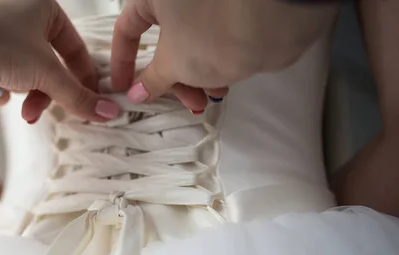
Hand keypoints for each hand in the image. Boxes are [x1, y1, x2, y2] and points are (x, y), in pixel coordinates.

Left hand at [0, 0, 119, 122]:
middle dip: (47, 94)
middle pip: (51, 67)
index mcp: (46, 11)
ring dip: (24, 94)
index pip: (78, 51)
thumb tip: (110, 112)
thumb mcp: (44, 72)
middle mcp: (24, 19)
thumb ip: (77, 96)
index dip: (86, 82)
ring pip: (26, 75)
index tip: (91, 108)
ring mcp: (1, 36)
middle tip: (41, 113)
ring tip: (18, 107)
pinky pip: (1, 76)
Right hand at [111, 0, 338, 108]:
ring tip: (205, 98)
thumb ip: (152, 80)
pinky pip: (211, 42)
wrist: (277, 19)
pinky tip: (221, 85)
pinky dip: (212, 65)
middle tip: (180, 101)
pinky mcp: (232, 13)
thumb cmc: (213, 33)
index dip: (123, 63)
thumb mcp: (173, 63)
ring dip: (193, 77)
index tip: (125, 88)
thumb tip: (137, 93)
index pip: (127, 28)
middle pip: (162, 40)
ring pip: (189, 44)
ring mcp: (206, 4)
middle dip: (171, 79)